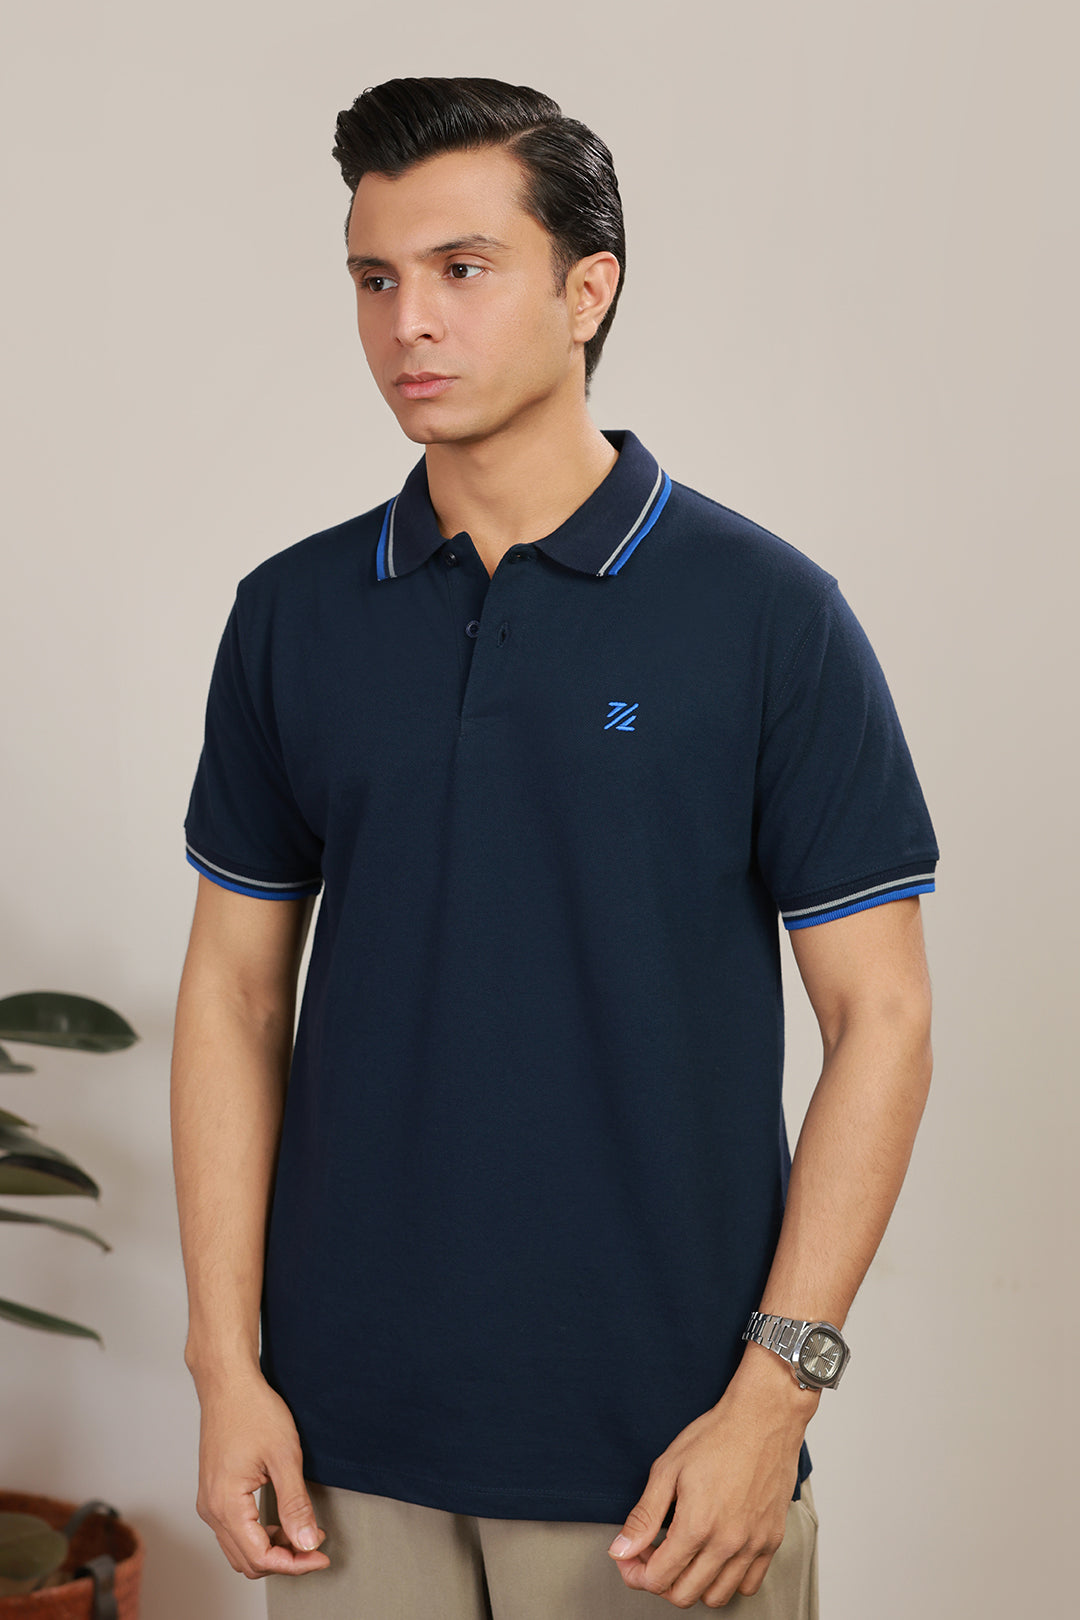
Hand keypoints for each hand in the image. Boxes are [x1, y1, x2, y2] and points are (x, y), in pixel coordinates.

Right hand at [193, 1366, 330, 1578]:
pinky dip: (260, 1535)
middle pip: (248, 1560)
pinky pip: (235, 1530)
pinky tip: (284, 1521)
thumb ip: (295, 1505)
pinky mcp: (213, 1493)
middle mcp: (211, 1509)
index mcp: (225, 1504)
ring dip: (272, 1549)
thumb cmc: (253, 1410)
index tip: (321, 1556)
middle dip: (285, 1560)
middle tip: (317, 1547)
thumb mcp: (284, 1456)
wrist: (228, 1383)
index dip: (295, 1564)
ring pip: (240, 1549)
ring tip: (304, 1533)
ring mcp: (209, 1502)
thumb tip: (308, 1542)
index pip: (260, 1557)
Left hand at [606, 1349, 817, 1607]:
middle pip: (683, 1595)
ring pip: (716, 1597)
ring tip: (682, 1554)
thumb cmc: (716, 1437)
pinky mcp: (772, 1541)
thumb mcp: (667, 1469)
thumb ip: (644, 1516)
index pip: (658, 1579)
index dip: (635, 1573)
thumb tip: (621, 1550)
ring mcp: (753, 1546)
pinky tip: (714, 1555)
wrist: (764, 1418)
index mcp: (697, 1526)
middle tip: (651, 1553)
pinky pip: (749, 1586)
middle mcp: (728, 1543)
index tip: (630, 1558)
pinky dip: (727, 1581)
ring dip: (692, 1584)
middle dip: (658, 1580)